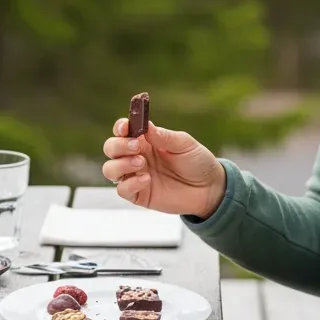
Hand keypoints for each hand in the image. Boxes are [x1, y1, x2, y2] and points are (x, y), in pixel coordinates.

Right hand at [101, 119, 225, 218]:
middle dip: (118, 146)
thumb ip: (164, 136)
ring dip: (121, 164)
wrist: (209, 188)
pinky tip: (147, 180)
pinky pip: (122, 189)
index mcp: (146, 141)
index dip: (120, 127)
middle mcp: (137, 156)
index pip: (123, 130)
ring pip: (110, 169)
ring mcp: (135, 176)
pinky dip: (130, 183)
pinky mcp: (139, 194)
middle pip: (111, 148)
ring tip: (141, 163)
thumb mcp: (185, 144)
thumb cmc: (197, 162)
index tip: (125, 127)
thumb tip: (146, 125)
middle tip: (136, 147)